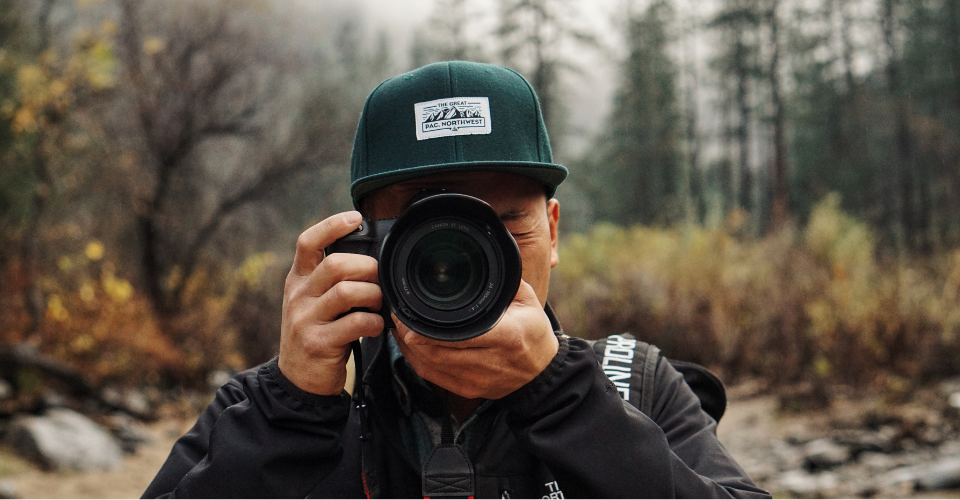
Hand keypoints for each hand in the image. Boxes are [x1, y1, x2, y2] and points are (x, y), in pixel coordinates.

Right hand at [278, 211, 384, 395]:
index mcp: (298, 280)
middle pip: (335, 264)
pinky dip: (373, 322)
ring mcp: (305, 320)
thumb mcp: (314, 302)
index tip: (356, 217)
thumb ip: (332, 281)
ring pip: (346, 292)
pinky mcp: (318, 343)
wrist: (298, 380)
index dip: (331, 225)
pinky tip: (375, 327)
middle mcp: (298, 296)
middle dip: (367, 267)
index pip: (307, 242)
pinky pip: (355, 323)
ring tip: (379, 304)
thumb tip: (371, 260)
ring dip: (373, 295)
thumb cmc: (317, 333)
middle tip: (380, 279)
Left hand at [392, 280, 559, 399]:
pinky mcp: (467, 389)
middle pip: (433, 350)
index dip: (422, 323)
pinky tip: (411, 347)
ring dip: (408, 347)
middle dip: (409, 332)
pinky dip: (416, 360)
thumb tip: (480, 261)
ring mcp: (476, 379)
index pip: (452, 333)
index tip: (409, 309)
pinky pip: (432, 376)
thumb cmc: (534, 334)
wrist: (543, 374)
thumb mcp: (527, 302)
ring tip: (401, 327)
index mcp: (505, 335)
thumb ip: (503, 283)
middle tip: (399, 315)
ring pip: (427, 364)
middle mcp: (489, 361)